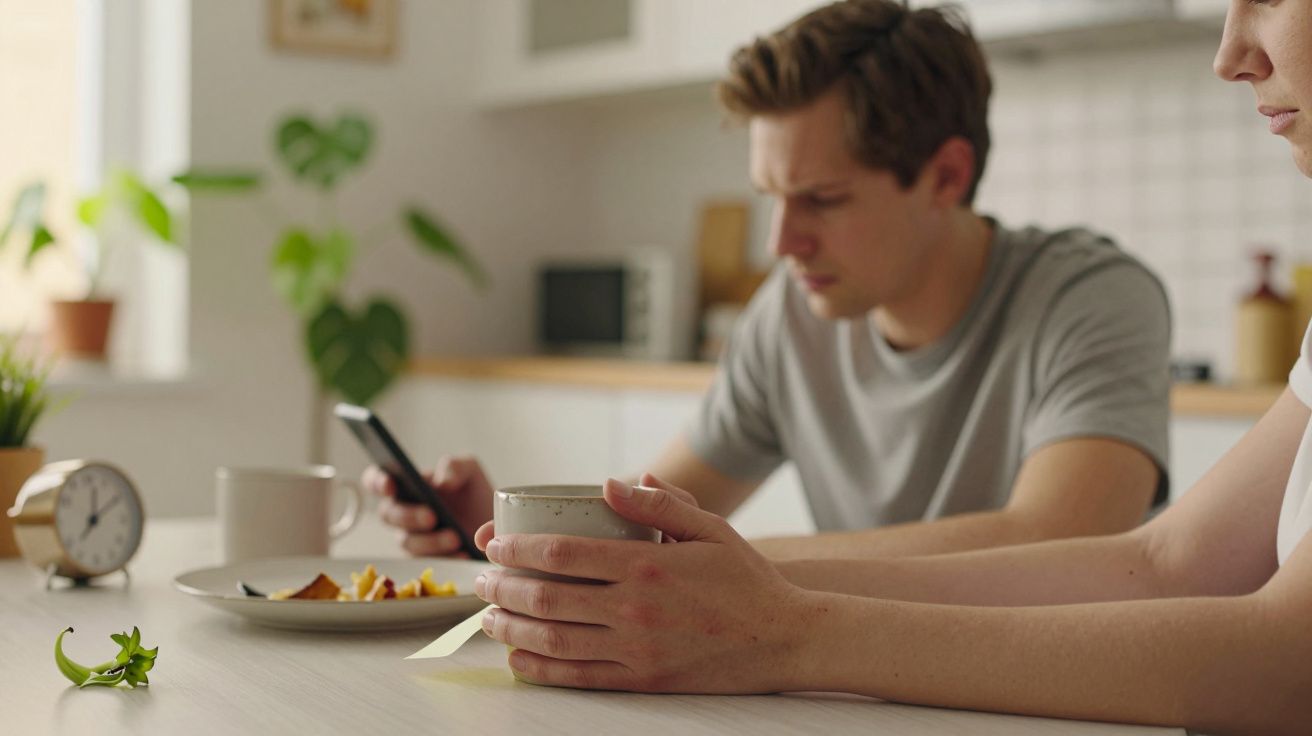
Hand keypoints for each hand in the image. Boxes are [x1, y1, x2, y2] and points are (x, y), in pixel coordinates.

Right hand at [363, 455, 493, 556]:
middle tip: (431, 516)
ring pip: (407, 541)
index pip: (376, 481)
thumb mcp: (470, 471)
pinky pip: (427, 562)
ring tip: (454, 538)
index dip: (376, 482)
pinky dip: (446, 557)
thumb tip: (441, 481)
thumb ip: (455, 467)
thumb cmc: (473, 494)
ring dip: (430, 541)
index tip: (390, 485)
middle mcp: (402, 511)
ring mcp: (411, 537)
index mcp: (405, 485)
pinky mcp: (426, 559)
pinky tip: (462, 553)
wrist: (494, 524)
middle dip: (408, 516)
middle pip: (388, 514)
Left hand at [473, 474, 810, 693]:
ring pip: (554, 639)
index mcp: (647, 566)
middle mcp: (635, 609)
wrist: (784, 639)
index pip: (563, 553)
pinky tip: (519, 657)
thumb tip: (612, 483)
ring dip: (511, 627)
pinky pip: (579, 676)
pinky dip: (540, 668)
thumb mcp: (710, 528)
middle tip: (480, 581)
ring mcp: (636, 649)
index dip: (517, 549)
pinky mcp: (642, 679)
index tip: (492, 545)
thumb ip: (659, 505)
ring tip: (488, 617)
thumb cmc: (746, 580)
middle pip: (547, 597)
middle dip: (502, 588)